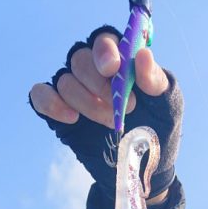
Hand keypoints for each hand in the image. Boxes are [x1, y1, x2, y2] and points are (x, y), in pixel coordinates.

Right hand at [30, 32, 168, 127]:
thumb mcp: (168, 107)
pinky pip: (40, 96)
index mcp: (119, 60)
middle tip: (123, 108)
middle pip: (80, 59)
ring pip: (65, 82)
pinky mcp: (59, 112)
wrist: (142, 168)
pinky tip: (71, 118)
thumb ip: (157, 82)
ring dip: (87, 103)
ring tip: (111, 122)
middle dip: (98, 84)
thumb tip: (143, 56)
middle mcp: (93, 71)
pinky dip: (50, 103)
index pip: (104, 40)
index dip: (104, 51)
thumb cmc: (157, 131)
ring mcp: (75, 91)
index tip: (113, 69)